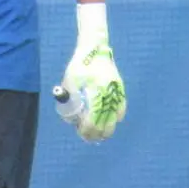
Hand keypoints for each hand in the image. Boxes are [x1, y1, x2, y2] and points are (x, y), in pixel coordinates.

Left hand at [62, 5, 125, 141]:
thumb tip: (68, 115)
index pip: (93, 119)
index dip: (87, 129)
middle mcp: (109, 96)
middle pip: (106, 123)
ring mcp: (117, 94)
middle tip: (88, 138)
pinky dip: (114, 118)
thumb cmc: (80, 64)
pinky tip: (109, 122)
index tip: (81, 133)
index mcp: (96, 94)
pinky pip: (120, 110)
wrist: (96, 50)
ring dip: (106, 128)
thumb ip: (68, 96)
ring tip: (98, 134)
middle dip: (97, 133)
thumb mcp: (70, 80)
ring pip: (114, 119)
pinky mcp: (120, 90)